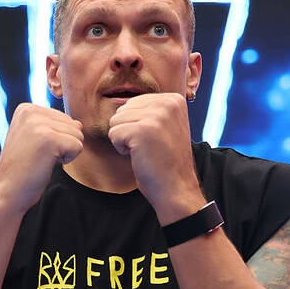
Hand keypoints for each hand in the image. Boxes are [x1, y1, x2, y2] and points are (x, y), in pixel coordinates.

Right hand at [0, 103, 83, 213]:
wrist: (7, 192)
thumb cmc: (23, 169)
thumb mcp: (35, 140)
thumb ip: (55, 126)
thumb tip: (80, 124)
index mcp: (26, 109)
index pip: (64, 118)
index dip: (56, 139)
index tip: (35, 149)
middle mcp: (30, 111)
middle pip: (73, 125)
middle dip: (63, 145)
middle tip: (39, 156)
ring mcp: (38, 123)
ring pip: (78, 135)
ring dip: (64, 153)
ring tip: (41, 160)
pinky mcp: (49, 138)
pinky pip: (78, 146)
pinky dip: (67, 160)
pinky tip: (46, 164)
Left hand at [107, 93, 204, 222]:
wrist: (176, 188)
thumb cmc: (166, 161)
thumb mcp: (165, 126)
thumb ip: (151, 110)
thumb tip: (123, 100)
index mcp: (174, 99)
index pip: (133, 102)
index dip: (137, 124)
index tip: (156, 139)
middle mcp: (167, 103)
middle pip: (122, 109)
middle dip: (129, 130)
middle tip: (150, 147)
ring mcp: (156, 116)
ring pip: (115, 121)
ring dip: (125, 140)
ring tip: (145, 151)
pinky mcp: (142, 130)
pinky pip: (113, 134)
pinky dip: (121, 149)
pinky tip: (140, 157)